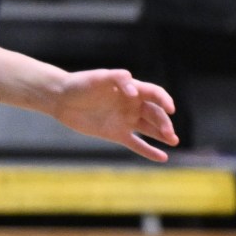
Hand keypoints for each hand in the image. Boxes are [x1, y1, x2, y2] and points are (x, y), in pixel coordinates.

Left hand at [44, 68, 176, 161]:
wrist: (61, 98)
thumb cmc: (80, 84)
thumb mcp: (98, 77)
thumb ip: (117, 79)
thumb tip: (134, 89)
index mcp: (132, 89)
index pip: (155, 94)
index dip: (165, 101)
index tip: (170, 109)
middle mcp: (133, 105)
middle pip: (155, 114)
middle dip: (164, 124)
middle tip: (169, 134)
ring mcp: (126, 120)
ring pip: (150, 129)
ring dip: (163, 135)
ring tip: (174, 141)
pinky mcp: (117, 134)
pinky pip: (137, 144)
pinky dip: (149, 151)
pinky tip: (162, 157)